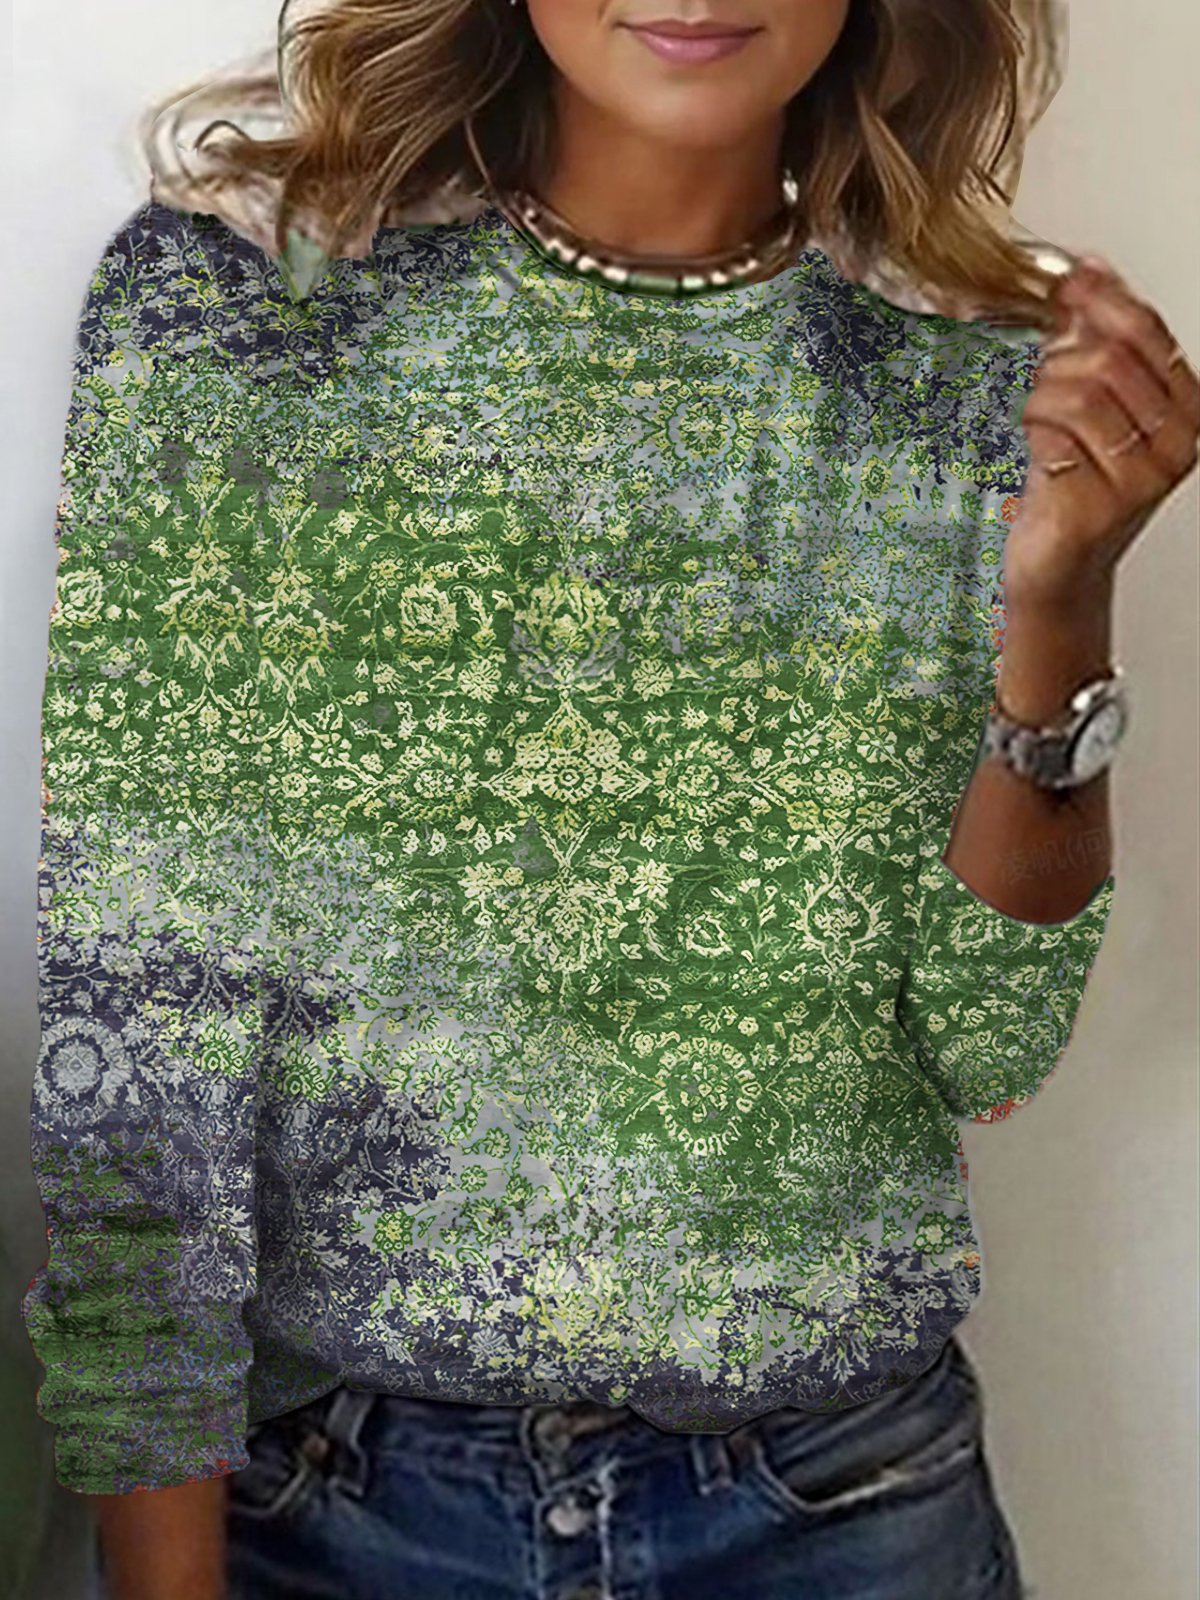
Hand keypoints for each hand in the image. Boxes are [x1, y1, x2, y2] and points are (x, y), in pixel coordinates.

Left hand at [1004, 253, 1199, 612]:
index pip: (1147, 331)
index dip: (1101, 300)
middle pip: (1109, 358)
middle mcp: (1175, 444)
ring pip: (1079, 394)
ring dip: (1042, 398)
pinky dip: (1034, 435)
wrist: (1058, 565)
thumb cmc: (1074, 486)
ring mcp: (1140, 479)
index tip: (1068, 284)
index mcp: (1185, 409)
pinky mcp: (1098, 506)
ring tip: (1038, 420)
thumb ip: (1095, 338)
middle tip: (1043, 382)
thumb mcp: (1092, 402)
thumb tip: (1091, 270)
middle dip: (1061, 360)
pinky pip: (1053, 439)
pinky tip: (1039, 452)